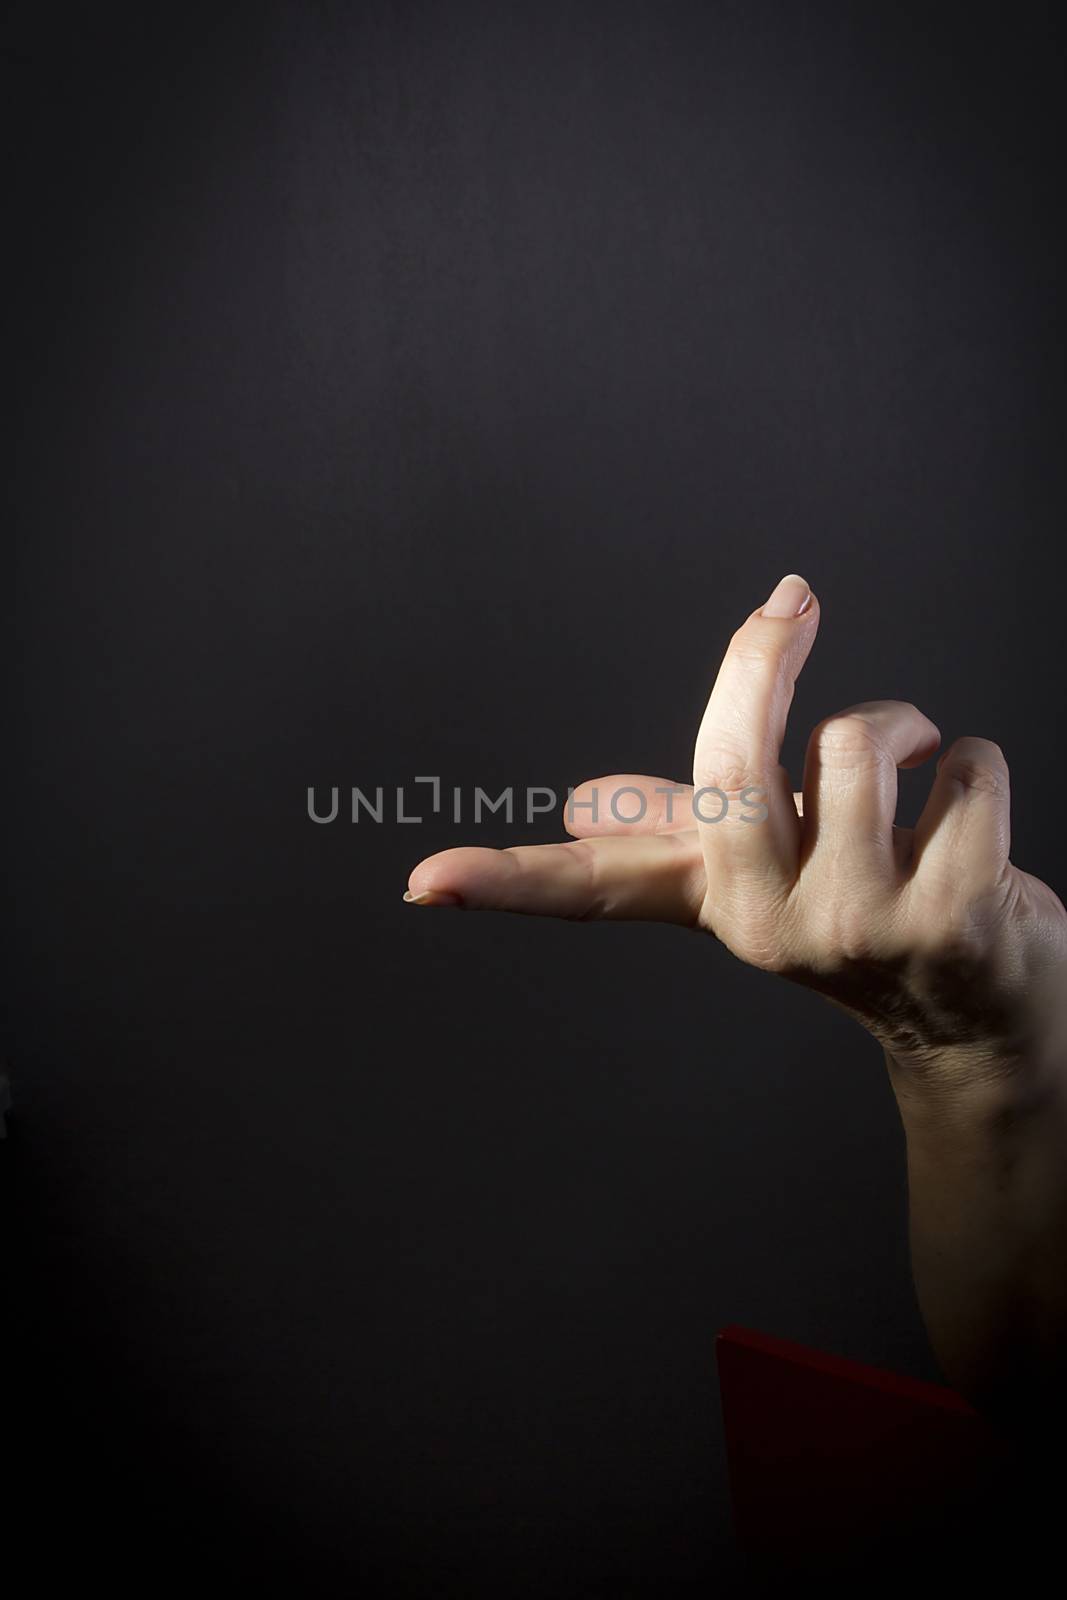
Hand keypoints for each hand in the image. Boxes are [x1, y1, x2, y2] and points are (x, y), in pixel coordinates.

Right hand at [405, 573, 1066, 1083]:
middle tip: (794, 602)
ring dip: (904, 728)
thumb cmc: (876, 916)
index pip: (590, 889)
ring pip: (855, 743)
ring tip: (917, 775)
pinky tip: (969, 819)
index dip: (501, 880)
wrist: (987, 1017)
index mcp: (713, 899)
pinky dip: (975, 766)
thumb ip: (681, 822)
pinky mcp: (950, 922)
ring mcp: (856, 930)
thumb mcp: (770, 868)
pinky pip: (964, 770)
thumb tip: (577, 805)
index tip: (423, 883)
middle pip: (732, 764)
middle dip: (765, 661)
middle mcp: (768, 924)